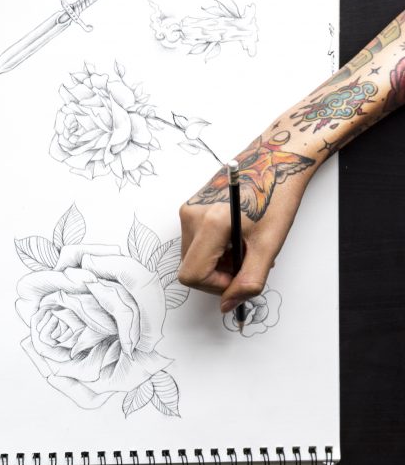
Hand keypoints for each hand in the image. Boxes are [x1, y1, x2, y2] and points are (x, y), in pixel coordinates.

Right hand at [177, 142, 318, 313]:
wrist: (275, 159)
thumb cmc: (277, 196)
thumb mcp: (269, 245)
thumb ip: (249, 281)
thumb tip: (228, 305)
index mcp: (211, 224)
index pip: (193, 276)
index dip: (217, 286)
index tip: (239, 278)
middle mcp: (191, 216)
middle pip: (190, 268)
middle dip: (219, 273)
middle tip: (248, 259)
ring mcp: (187, 210)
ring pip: (192, 256)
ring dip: (218, 261)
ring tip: (244, 245)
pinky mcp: (189, 207)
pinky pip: (194, 241)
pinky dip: (214, 247)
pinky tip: (236, 234)